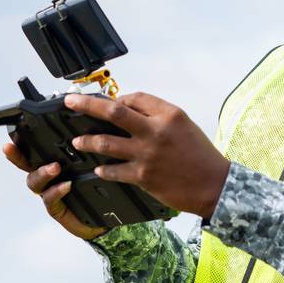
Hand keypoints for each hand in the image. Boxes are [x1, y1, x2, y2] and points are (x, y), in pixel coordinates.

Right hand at [2, 142, 107, 240]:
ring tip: (55, 167)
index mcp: (52, 164)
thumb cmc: (96, 189)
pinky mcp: (55, 208)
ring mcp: (48, 193)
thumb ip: (85, 150)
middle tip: (11, 148)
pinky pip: (50, 199)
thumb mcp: (92, 165)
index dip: (19, 143)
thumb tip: (85, 130)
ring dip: (43, 172)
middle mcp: (46, 179)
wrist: (102, 217)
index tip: (10, 135)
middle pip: (25, 165)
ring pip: (35, 182)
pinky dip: (56, 191)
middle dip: (15, 156)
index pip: (33, 150)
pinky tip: (66, 185)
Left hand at [65, 91, 230, 219]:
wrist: (214, 184)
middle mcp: (156, 131)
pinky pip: (114, 171)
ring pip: (106, 143)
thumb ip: (157, 115)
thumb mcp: (183, 124)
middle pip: (113, 112)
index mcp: (168, 114)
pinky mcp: (143, 177)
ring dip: (88, 141)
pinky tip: (98, 169)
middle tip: (70, 102)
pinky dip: (103, 169)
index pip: (134, 98)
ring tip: (77, 141)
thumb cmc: (200, 154)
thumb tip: (127, 107)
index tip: (105, 102)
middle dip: (87, 105)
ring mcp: (147, 154)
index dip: (117, 98)